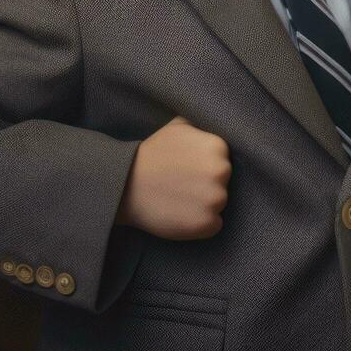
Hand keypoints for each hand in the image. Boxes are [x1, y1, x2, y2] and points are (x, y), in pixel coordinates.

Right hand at [116, 115, 231, 239]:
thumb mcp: (177, 127)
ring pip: (220, 205)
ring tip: (179, 200)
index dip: (205, 167)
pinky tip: (181, 214)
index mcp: (218, 146)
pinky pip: (214, 225)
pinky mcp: (206, 223)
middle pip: (224, 183)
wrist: (125, 184)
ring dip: (204, 205)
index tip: (187, 169)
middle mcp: (221, 171)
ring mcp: (215, 199)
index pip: (223, 161)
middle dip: (207, 186)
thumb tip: (213, 124)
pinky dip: (200, 224)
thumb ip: (200, 129)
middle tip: (182, 185)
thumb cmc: (151, 154)